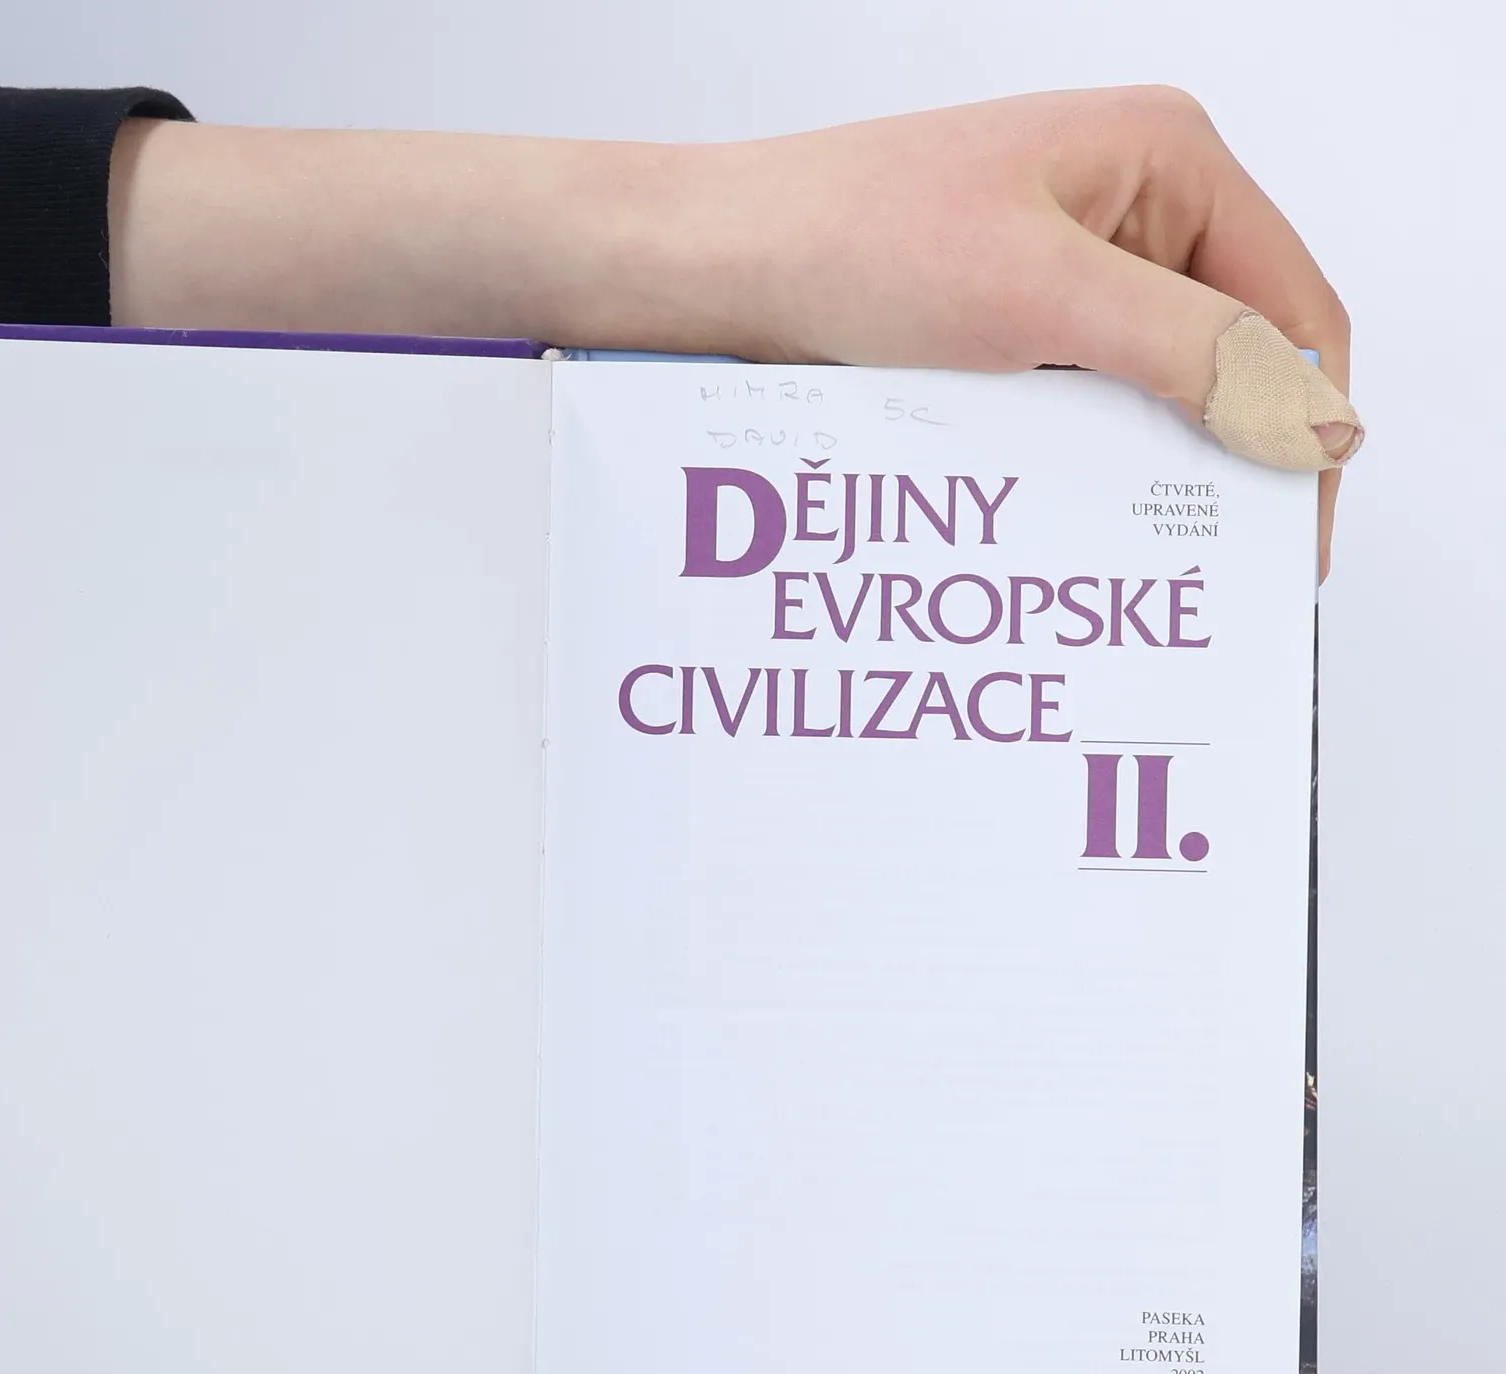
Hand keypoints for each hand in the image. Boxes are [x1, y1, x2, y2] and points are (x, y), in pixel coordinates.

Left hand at [111, 86, 1352, 559]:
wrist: (696, 276)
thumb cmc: (836, 244)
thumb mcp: (1037, 299)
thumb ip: (1191, 357)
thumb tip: (1314, 417)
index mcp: (1161, 161)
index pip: (1293, 308)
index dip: (1305, 426)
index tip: (1289, 541)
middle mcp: (1121, 211)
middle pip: (1229, 357)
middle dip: (1225, 459)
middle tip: (1212, 575)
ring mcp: (1057, 275)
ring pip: (1149, 399)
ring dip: (1147, 477)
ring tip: (1135, 563)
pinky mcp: (997, 335)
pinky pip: (1075, 415)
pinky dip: (1079, 472)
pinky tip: (1064, 525)